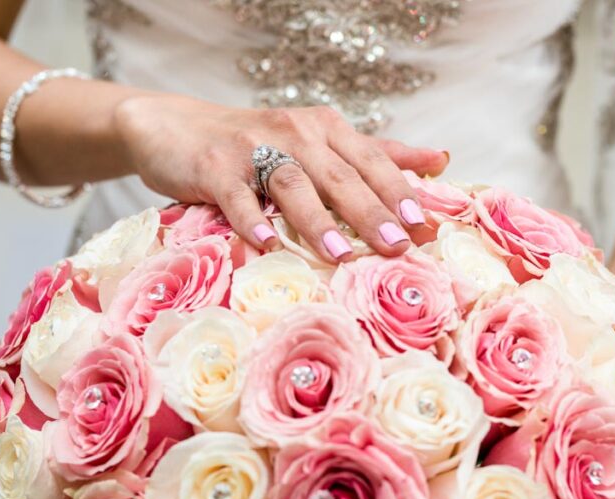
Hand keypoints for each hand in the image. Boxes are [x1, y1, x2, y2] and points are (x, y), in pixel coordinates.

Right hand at [114, 93, 448, 261]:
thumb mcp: (317, 140)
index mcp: (324, 129)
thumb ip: (376, 152)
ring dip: (318, 220)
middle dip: (371, 211)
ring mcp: (253, 149)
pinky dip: (253, 221)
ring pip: (294, 184)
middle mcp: (294, 133)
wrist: (174, 127)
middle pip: (340, 175)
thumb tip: (439, 159)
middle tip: (397, 246)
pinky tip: (267, 246)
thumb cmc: (255, 144)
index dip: (399, 191)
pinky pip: (238, 197)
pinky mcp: (215, 167)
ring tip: (342, 254)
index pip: (371, 160)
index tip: (425, 226)